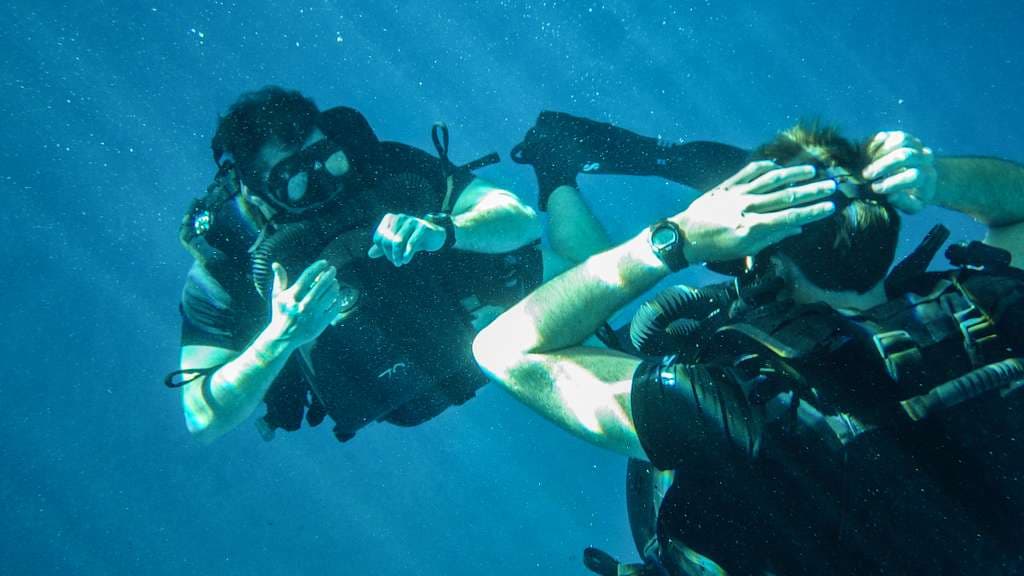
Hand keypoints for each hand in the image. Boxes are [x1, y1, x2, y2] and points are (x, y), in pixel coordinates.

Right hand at [266, 260, 343, 348]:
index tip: (324, 262)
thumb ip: (279, 279)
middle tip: (333, 269)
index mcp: (293, 296)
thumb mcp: (277, 297)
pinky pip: (334, 307)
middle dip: (329, 274)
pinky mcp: (321, 323)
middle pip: (322, 284)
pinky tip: (336, 295)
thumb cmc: (280, 314)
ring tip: (334, 281)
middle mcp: (304, 304)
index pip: (308, 276)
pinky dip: (337, 299)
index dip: (318, 267)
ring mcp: (314, 314)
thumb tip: (275, 263)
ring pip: (330, 295)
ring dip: (334, 285)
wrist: (283, 337)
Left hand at [367, 213, 446, 266]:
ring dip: (397, 256)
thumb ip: (383, 247)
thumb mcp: (398, 243)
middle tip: (396, 263)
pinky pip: (411, 243)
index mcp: (390, 219)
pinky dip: (407, 254)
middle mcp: (399, 217)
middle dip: (390, 254)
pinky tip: (406, 260)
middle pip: (387, 240)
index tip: (391, 258)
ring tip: (400, 263)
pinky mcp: (422, 227)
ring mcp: (411, 220)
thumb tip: (370, 254)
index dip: (383, 251)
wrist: (434, 236)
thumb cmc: (413, 238)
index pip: (379, 238)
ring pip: (397, 242)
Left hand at [672, 161, 836, 263]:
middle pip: (786, 196)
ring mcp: (737, 193)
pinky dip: (766, 167)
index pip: (789, 216)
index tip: (830, 206)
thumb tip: (798, 226)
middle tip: (831, 185)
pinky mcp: (727, 185)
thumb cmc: (716, 248)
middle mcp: (747, 206)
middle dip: (812, 190)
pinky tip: (779, 166)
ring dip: (794, 173)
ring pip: (771, 179)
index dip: (812, 211)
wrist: (685, 236)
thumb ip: (773, 237)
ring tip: (812, 171)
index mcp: (752, 226)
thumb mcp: (745, 248)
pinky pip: (750, 171)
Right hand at [862, 131, 936, 213]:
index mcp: (928, 175)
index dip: (893, 182)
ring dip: (880, 152)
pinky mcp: (903, 137)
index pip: (914, 176)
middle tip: (865, 175)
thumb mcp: (912, 205)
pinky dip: (876, 143)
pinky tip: (865, 155)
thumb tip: (890, 196)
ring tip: (865, 164)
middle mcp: (925, 157)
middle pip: (906, 155)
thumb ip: (903, 202)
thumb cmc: (911, 195)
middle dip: (883, 165)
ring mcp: (915, 144)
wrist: (917, 178)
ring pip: (900, 140)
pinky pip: (890, 135)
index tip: (874, 188)